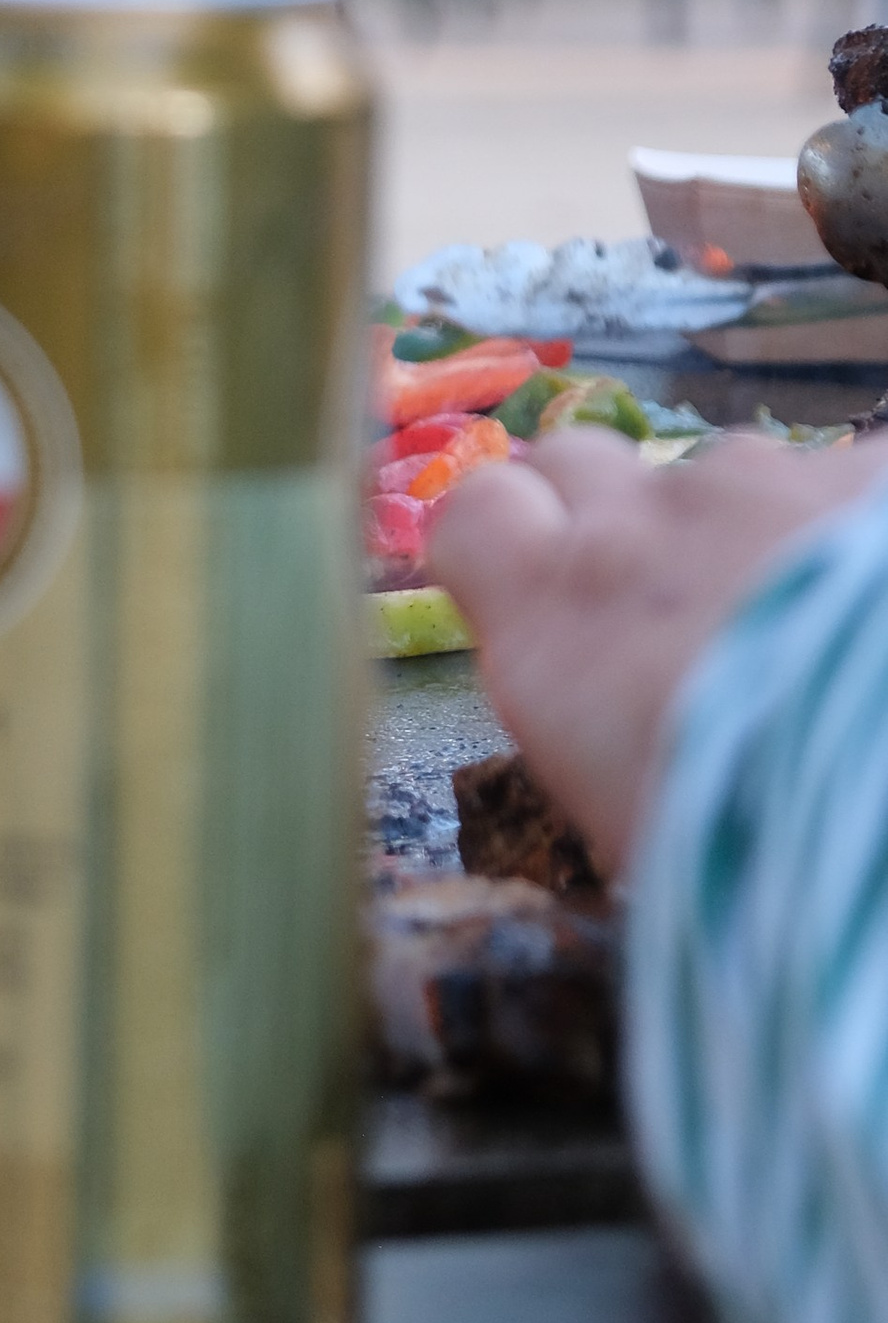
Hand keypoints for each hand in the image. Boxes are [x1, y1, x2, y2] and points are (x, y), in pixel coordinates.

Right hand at [425, 428, 887, 874]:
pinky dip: (849, 531)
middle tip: (666, 600)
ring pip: (723, 479)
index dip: (504, 538)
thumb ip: (595, 723)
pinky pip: (837, 482)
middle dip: (605, 511)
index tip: (530, 587)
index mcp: (553, 614)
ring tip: (809, 621)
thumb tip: (612, 709)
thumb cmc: (758, 858)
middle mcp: (640, 526)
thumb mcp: (629, 824)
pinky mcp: (866, 470)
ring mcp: (761, 484)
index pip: (475, 514)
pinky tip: (877, 604)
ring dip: (742, 531)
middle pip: (578, 463)